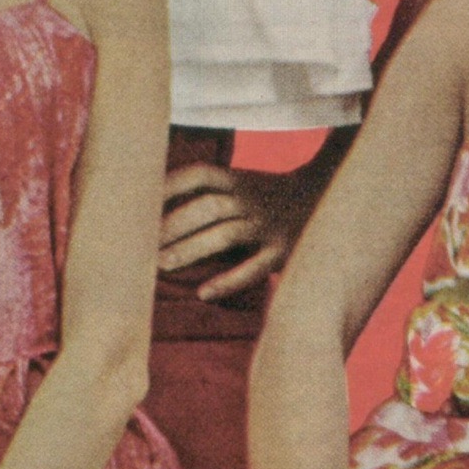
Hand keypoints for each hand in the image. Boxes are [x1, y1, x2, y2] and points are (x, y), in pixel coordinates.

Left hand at [158, 156, 328, 300]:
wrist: (329, 199)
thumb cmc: (269, 200)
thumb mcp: (243, 186)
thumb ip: (210, 194)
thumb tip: (154, 211)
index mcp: (238, 181)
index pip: (199, 175)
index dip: (169, 185)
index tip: (139, 200)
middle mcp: (251, 200)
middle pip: (208, 206)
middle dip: (174, 224)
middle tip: (141, 245)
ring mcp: (267, 226)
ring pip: (226, 235)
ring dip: (192, 249)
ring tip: (162, 265)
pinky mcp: (283, 251)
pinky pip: (254, 268)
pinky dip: (228, 281)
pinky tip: (204, 293)